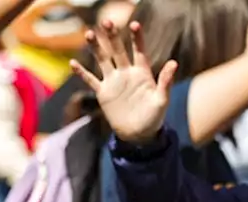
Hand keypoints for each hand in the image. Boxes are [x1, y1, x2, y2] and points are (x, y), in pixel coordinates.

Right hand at [71, 20, 177, 145]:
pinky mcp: (103, 93)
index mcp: (142, 74)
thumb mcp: (161, 100)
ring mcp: (113, 82)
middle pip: (117, 50)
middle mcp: (126, 73)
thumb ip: (165, 82)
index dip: (137, 38)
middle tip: (107, 22)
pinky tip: (73, 63)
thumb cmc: (154, 118)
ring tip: (88, 34)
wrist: (139, 135)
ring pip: (102, 60)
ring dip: (95, 48)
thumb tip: (174, 63)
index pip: (139, 51)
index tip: (134, 24)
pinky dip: (82, 72)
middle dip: (112, 36)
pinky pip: (90, 80)